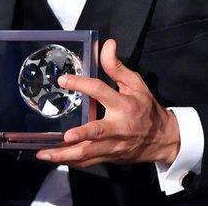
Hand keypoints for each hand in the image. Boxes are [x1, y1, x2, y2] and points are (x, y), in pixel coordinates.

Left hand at [36, 39, 180, 166]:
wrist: (162, 139)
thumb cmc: (147, 109)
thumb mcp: (136, 84)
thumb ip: (117, 66)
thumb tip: (108, 45)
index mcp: (124, 105)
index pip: (100, 91)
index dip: (81, 84)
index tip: (63, 80)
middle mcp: (118, 127)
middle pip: (97, 132)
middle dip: (81, 135)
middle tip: (65, 136)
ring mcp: (113, 145)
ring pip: (88, 153)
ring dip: (66, 154)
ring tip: (45, 153)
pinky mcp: (109, 156)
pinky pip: (87, 162)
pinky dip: (71, 161)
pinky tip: (55, 158)